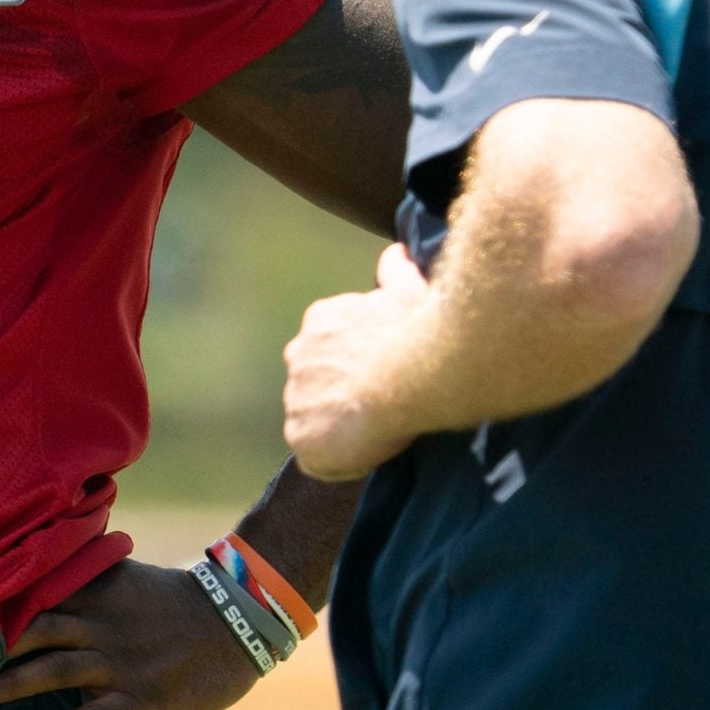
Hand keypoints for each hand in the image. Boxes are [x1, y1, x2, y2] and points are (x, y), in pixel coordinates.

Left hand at [0, 559, 262, 709]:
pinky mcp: (136, 698)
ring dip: (15, 684)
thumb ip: (89, 577)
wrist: (235, 626)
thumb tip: (50, 563)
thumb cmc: (180, 604)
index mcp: (100, 593)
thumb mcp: (130, 578)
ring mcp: (118, 663)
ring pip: (54, 670)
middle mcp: (101, 625)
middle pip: (37, 630)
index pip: (40, 594)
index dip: (2, 604)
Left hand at [283, 243, 431, 480]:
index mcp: (320, 321)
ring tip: (376, 431)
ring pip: (316, 418)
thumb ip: (398, 271)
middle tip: (381, 404)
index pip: (330, 348)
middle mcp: (297, 355)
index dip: (358, 365)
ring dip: (339, 426)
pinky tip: (367, 452)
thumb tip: (396, 251)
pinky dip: (339, 458)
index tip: (383, 373)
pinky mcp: (300, 437)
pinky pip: (317, 456)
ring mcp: (295, 397)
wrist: (409, 374)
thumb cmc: (414, 333)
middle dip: (343, 393)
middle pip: (318, 383)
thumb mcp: (409, 291)